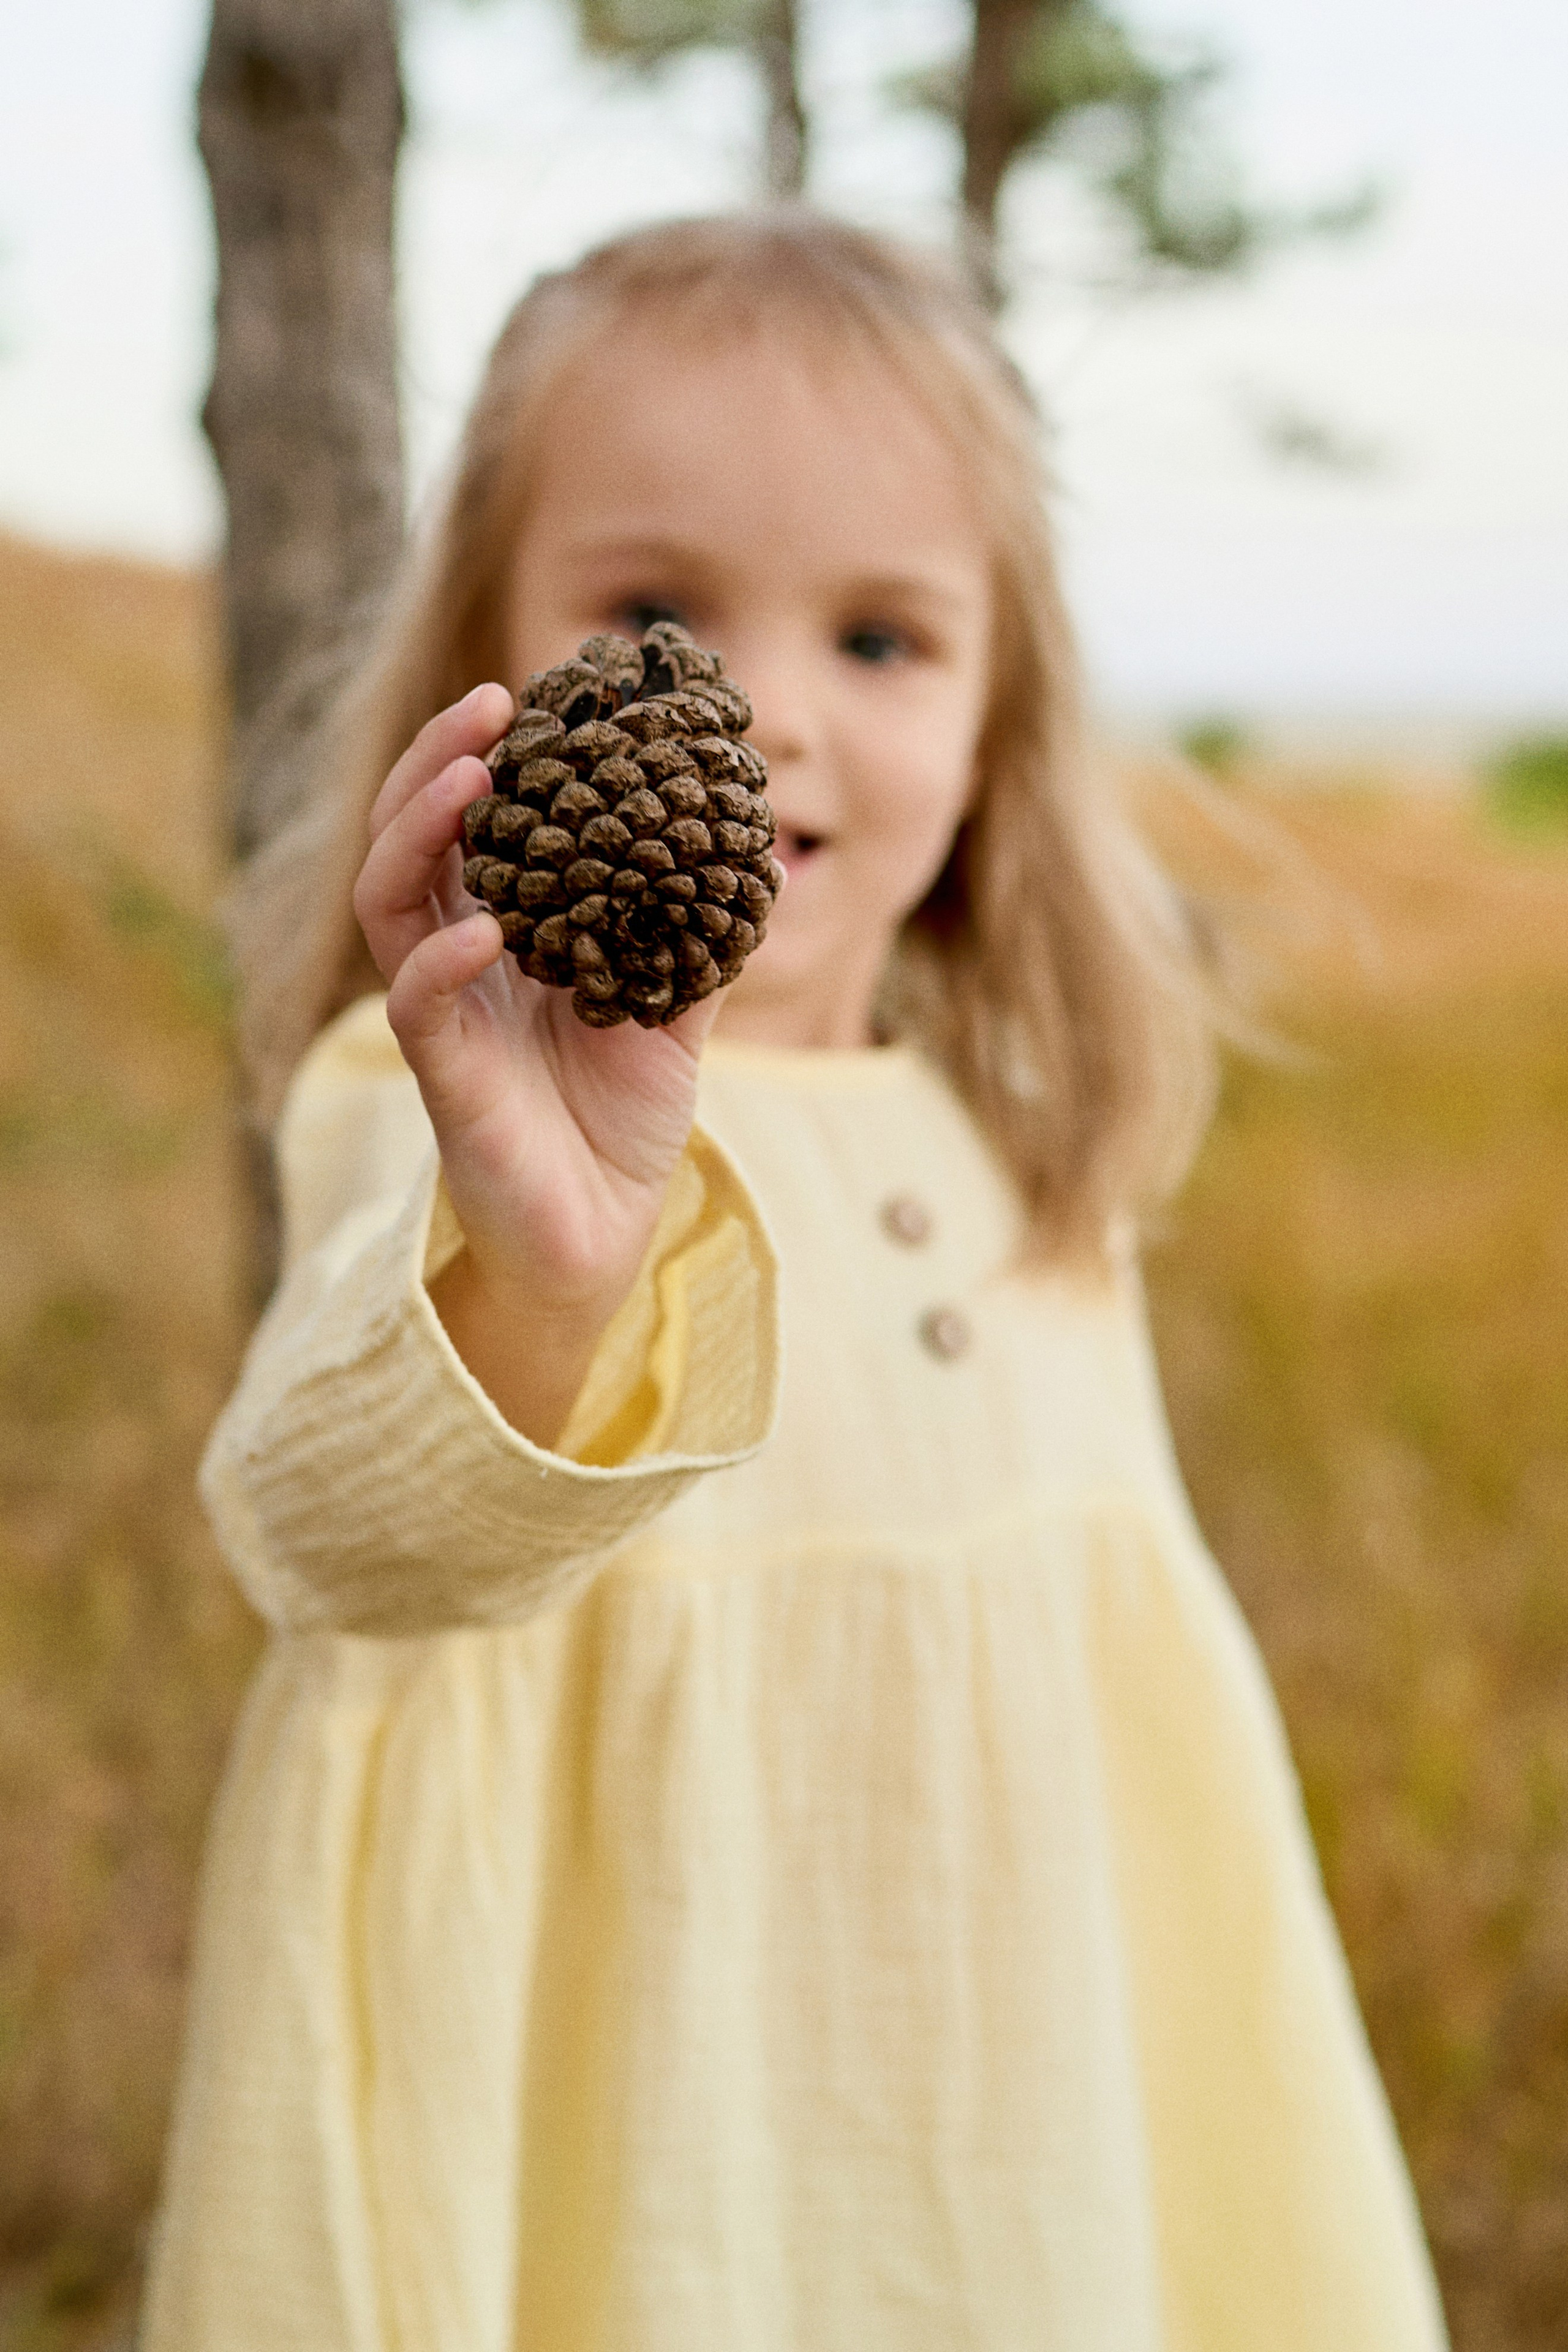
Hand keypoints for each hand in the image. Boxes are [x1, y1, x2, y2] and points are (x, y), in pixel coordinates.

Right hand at [352, 684, 726, 1443]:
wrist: (604, 1236)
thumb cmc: (623, 1122)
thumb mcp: (676, 1011)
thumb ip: (698, 937)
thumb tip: (763, 861)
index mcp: (504, 933)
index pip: (474, 824)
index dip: (490, 756)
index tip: (535, 694)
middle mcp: (459, 960)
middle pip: (412, 838)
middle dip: (439, 762)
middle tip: (489, 703)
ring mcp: (444, 1014)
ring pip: (390, 901)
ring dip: (420, 830)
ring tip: (469, 779)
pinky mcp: (443, 1076)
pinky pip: (417, 1002)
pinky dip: (443, 959)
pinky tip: (483, 930)